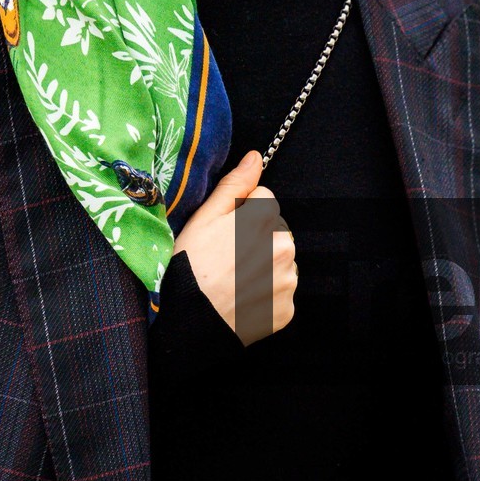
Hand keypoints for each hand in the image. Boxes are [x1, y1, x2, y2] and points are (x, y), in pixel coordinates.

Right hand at [173, 151, 295, 345]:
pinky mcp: (288, 308)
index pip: (264, 199)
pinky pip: (280, 292)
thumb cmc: (191, 267)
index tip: (223, 233)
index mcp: (266, 219)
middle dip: (256, 239)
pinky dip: (265, 295)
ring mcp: (288, 280)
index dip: (241, 213)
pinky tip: (241, 298)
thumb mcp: (204, 219)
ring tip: (232, 280)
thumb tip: (255, 158)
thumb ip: (235, 186)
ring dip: (262, 267)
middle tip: (226, 259)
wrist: (190, 322)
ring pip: (279, 261)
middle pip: (275, 230)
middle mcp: (285, 247)